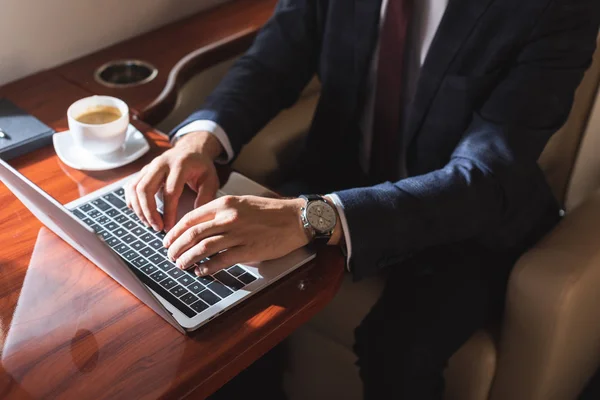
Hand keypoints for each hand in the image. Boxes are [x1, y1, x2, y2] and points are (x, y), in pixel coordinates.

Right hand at [125, 131, 221, 231]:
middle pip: (146, 189)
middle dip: (149, 212)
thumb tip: (195, 218)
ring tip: (150, 224)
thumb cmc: (201, 167)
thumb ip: (206, 197)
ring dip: (139, 209)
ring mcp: (149, 166)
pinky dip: (133, 202)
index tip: (170, 227)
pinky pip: (131, 187)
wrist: (191, 149)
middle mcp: (161, 163)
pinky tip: (142, 213)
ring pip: (135, 188)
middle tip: (157, 228)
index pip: (170, 191)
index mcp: (180, 165)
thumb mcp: (211, 180)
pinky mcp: (143, 171)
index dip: (168, 212)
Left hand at [162, 195, 309, 274]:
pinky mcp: (248, 250)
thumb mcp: (242, 203)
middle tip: (170, 255)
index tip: (168, 240)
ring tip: (181, 264)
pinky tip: (201, 271)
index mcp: (226, 204)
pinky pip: (221, 260)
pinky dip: (207, 267)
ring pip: (203, 247)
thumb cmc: (270, 212)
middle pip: (193, 233)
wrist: (295, 219)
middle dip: (176, 247)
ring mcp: (238, 234)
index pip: (191, 218)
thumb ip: (222, 212)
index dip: (175, 231)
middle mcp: (229, 218)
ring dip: (187, 258)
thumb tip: (200, 226)